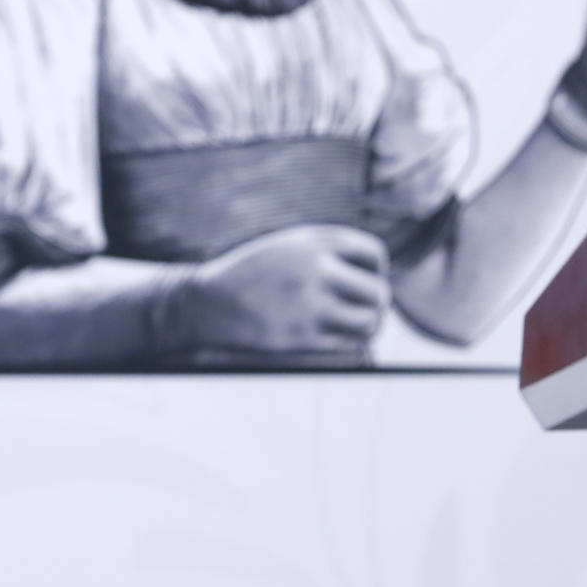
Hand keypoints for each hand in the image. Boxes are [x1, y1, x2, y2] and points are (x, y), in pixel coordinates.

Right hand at [174, 225, 390, 354]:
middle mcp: (315, 269)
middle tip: (361, 310)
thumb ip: (329, 253)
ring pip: (370, 322)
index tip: (361, 280)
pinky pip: (349, 345)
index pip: (374, 254)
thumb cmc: (252, 275)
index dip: (375, 271)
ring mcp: (309, 304)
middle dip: (375, 304)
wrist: (207, 302)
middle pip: (379, 292)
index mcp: (313, 242)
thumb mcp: (288, 247)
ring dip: (367, 326)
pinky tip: (332, 338)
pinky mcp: (302, 337)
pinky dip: (348, 343)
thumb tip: (380, 278)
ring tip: (353, 326)